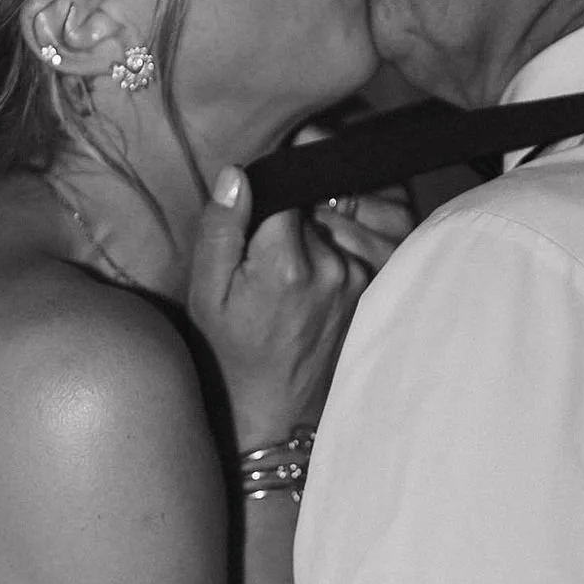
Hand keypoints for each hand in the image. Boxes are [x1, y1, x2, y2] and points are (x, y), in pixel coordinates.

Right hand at [187, 166, 411, 450]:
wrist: (279, 410)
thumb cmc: (235, 351)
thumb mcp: (208, 292)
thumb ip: (222, 227)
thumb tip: (238, 173)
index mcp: (287, 261)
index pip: (290, 179)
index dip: (277, 173)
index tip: (267, 183)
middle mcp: (333, 264)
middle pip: (323, 191)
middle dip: (302, 192)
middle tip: (278, 220)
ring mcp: (361, 275)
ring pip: (350, 209)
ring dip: (329, 208)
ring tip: (301, 237)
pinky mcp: (375, 285)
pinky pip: (374, 232)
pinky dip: (354, 227)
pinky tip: (329, 245)